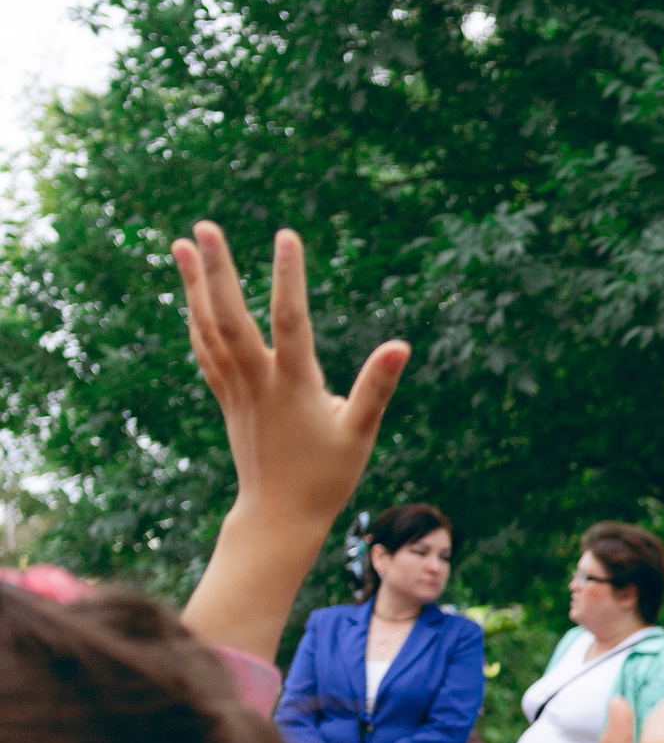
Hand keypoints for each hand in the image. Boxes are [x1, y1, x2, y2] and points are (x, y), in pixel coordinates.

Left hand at [176, 225, 409, 661]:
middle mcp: (257, 382)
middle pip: (230, 316)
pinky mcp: (227, 399)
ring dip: (194, 285)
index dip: (289, 276)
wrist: (278, 516)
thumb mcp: (359, 433)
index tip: (287, 236)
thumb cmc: (326, 477)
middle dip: (217, 270)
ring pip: (208, 329)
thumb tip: (401, 346)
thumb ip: (377, 386)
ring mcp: (236, 389)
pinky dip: (195, 319)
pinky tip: (191, 296)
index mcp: (293, 386)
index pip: (291, 319)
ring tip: (184, 244)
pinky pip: (205, 350)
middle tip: (206, 226)